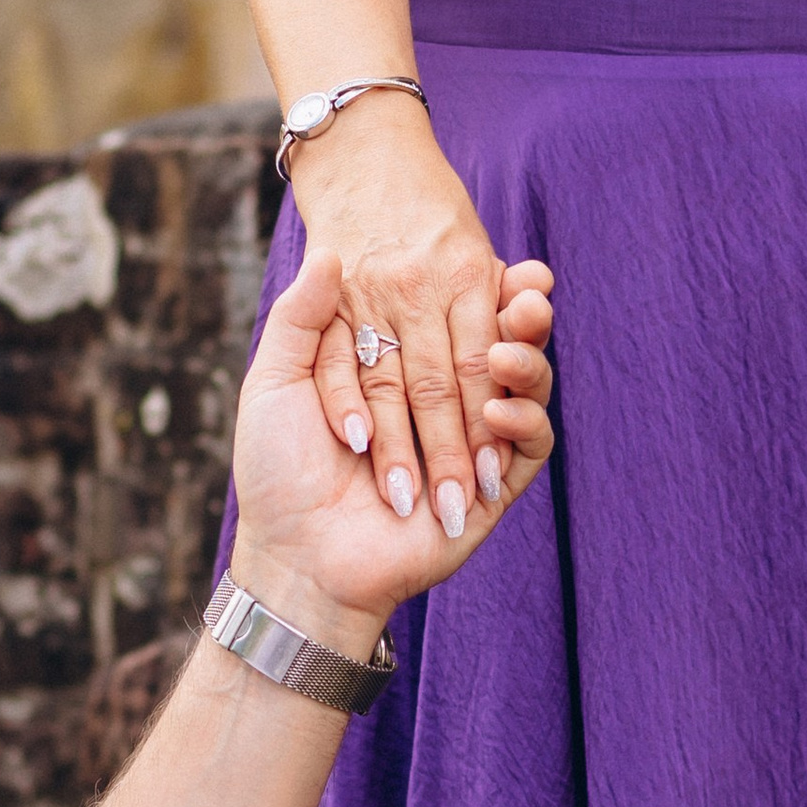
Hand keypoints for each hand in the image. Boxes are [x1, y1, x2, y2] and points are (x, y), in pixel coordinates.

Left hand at [228, 243, 553, 653]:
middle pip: (500, 346)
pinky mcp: (492, 491)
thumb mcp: (276, 381)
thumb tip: (327, 251)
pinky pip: (531, 449)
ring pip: (524, 392)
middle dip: (522, 318)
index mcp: (400, 370)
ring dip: (530, 363)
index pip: (456, 316)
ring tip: (512, 347)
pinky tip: (504, 409)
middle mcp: (442, 404)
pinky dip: (525, 422)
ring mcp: (472, 446)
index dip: (485, 287)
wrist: (295, 555)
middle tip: (530, 292)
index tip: (503, 261)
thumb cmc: (277, 470)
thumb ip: (302, 317)